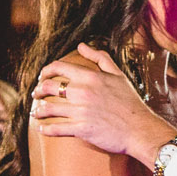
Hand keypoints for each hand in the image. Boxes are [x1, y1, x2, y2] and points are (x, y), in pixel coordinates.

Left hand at [31, 45, 176, 165]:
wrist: (140, 129)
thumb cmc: (130, 102)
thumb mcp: (118, 75)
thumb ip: (99, 58)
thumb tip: (82, 45)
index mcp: (90, 77)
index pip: (58, 67)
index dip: (45, 71)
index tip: (42, 77)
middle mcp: (83, 92)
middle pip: (49, 87)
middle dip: (38, 90)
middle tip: (36, 94)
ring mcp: (81, 111)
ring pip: (48, 109)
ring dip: (38, 111)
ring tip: (36, 113)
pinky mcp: (81, 129)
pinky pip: (56, 128)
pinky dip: (45, 129)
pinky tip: (41, 129)